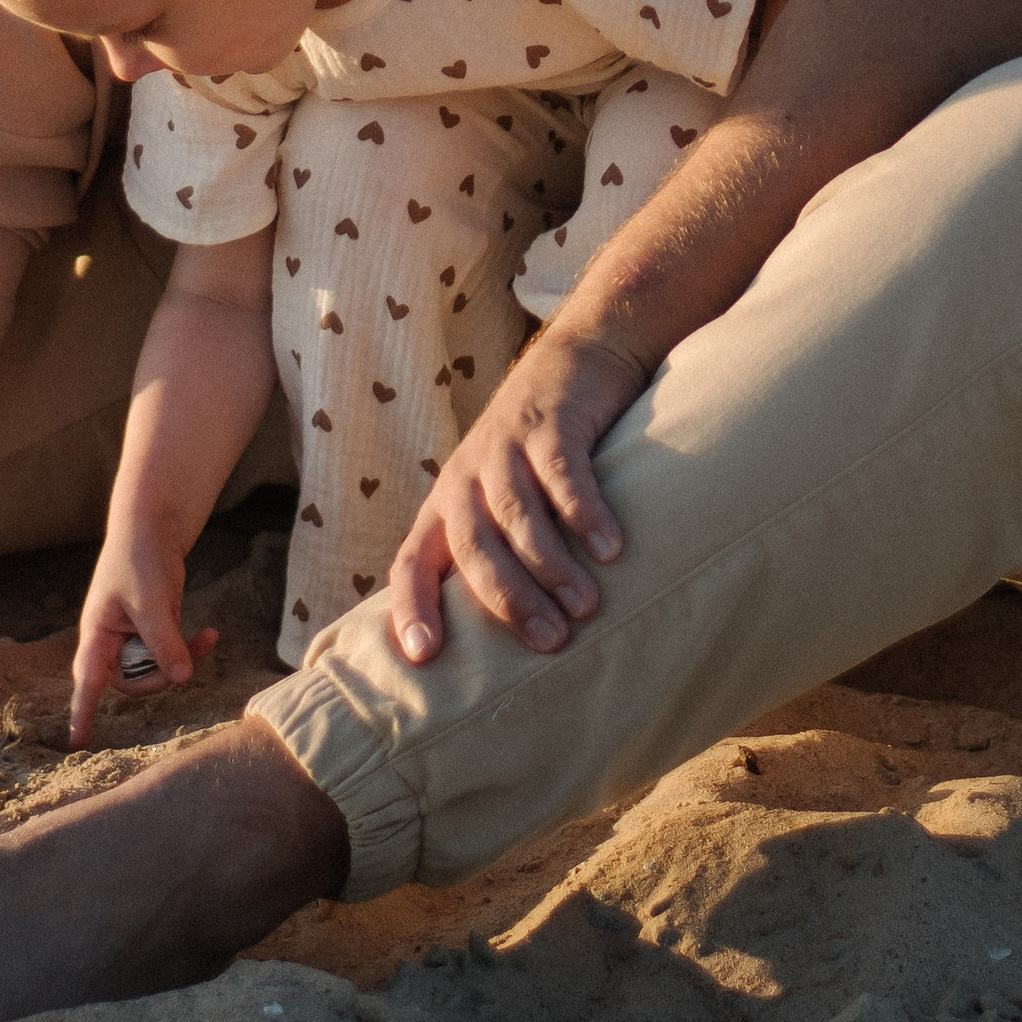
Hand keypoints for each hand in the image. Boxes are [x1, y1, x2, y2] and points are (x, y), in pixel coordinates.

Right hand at [69, 528, 217, 748]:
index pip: (88, 680)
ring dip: (181, 658)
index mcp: (97, 634)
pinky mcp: (155, 631)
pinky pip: (171, 653)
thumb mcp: (151, 601)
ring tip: (208, 636)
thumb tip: (180, 677)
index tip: (77, 743)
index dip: (83, 712)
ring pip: (156, 670)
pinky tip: (211, 634)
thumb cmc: (139, 559)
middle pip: (133, 682)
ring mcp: (134, 638)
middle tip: (183, 659)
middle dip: (160, 676)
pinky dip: (191, 647)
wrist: (153, 529)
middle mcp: (112, 642)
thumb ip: (164, 640)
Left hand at [386, 330, 648, 665]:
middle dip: (507, 598)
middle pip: (473, 546)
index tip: (424, 658)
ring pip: (516, 515)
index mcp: (445, 506)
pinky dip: (584, 512)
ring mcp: (506, 447)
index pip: (411, 562)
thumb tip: (506, 652)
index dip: (411, 608)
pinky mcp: (549, 423)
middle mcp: (466, 478)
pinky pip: (562, 473)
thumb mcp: (499, 501)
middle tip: (550, 641)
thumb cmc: (536, 457)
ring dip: (550, 565)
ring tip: (585, 605)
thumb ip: (495, 556)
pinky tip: (610, 546)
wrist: (575, 362)